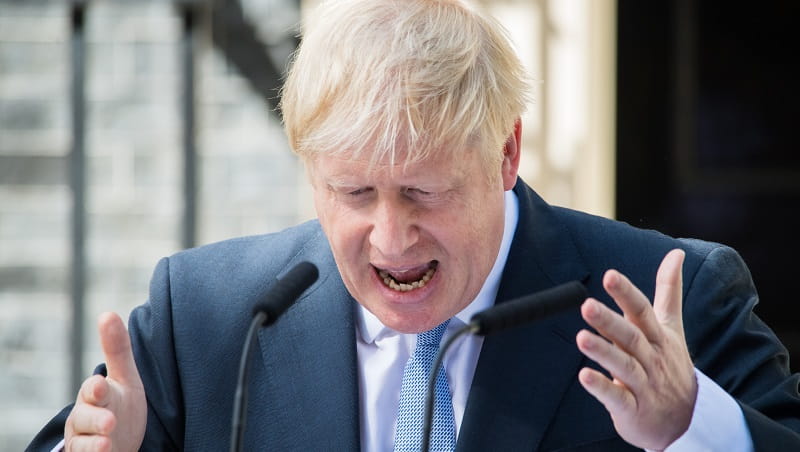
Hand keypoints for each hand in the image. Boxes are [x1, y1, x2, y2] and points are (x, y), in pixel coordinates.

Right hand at [65, 312, 146, 451]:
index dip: (97, 389)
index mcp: (96, 394)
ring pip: (83, 440)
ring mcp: (84, 438)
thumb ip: (118, 350)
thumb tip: (107, 313)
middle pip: (86, 416)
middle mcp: (86, 416)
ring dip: (95, 443)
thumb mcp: (125, 378)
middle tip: (110, 421)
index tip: (101, 385)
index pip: (94, 389)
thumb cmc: (120, 405)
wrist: (118, 442)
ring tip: (107, 443)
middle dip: (96, 418)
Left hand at [576, 249, 696, 450]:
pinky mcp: (633, 409)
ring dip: (602, 351)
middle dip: (609, 321)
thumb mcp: (673, 327)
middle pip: (631, 336)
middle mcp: (651, 358)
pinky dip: (601, 387)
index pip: (642, 311)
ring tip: (581, 337)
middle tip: (586, 305)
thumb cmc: (671, 365)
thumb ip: (669, 290)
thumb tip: (675, 253)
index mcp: (658, 337)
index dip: (626, 293)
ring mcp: (644, 385)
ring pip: (623, 366)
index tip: (609, 275)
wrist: (689, 421)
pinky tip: (583, 376)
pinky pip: (617, 398)